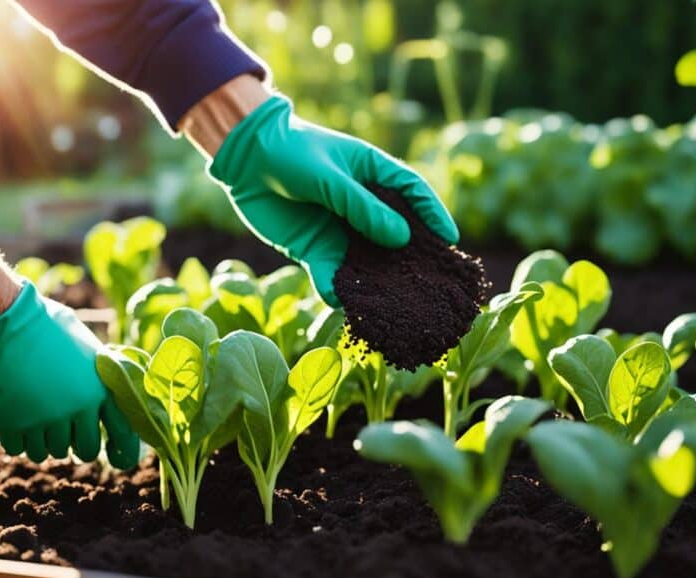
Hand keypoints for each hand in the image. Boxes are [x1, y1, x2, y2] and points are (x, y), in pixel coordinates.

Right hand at [0, 282, 139, 466]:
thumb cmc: (43, 324)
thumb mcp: (84, 344)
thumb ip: (98, 375)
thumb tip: (113, 396)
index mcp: (97, 389)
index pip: (122, 434)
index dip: (122, 449)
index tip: (115, 454)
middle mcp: (73, 409)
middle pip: (86, 451)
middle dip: (77, 444)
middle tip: (65, 430)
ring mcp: (39, 420)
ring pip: (49, 453)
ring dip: (44, 440)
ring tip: (35, 414)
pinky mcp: (7, 425)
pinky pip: (17, 450)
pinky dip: (16, 439)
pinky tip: (13, 416)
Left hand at [184, 79, 457, 306]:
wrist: (245, 161)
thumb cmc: (291, 153)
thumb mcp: (328, 176)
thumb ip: (362, 206)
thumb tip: (402, 238)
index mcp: (372, 173)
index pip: (413, 193)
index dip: (433, 215)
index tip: (450, 239)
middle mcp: (361, 205)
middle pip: (395, 234)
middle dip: (412, 258)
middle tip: (432, 283)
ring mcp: (339, 229)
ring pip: (366, 260)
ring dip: (378, 281)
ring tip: (395, 304)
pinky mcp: (314, 248)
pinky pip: (332, 274)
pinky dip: (338, 290)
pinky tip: (346, 305)